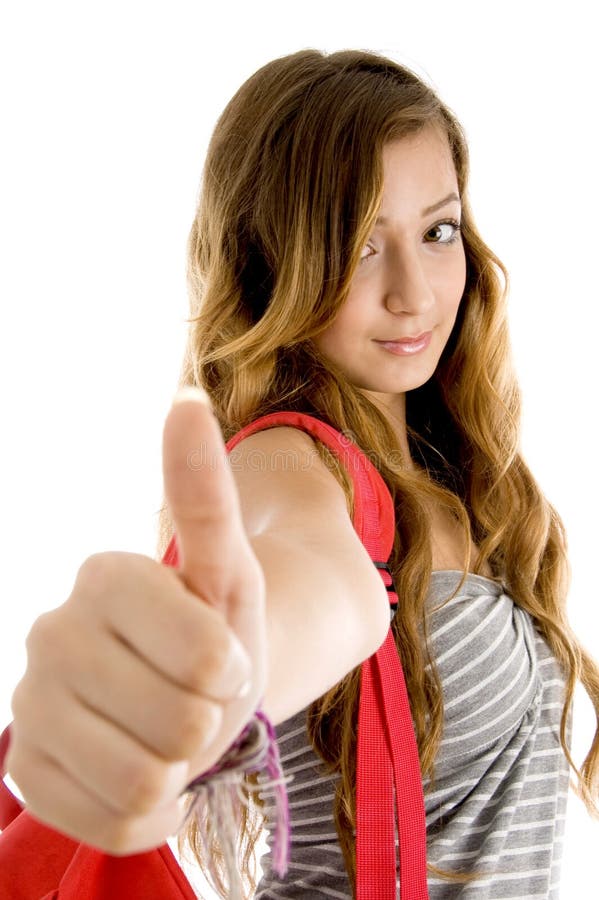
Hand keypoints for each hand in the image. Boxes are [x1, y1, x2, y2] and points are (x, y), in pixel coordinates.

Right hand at [6, 386, 266, 853]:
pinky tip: (142, 769)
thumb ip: (203, 493)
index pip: (203, 653)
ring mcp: (32, 707)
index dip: (230, 666)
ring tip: (170, 733)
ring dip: (182, 765)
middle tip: (196, 698)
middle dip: (210, 719)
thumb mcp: (228, 569)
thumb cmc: (216, 631)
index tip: (221, 655)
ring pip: (146, 779)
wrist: (189, 695)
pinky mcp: (27, 772)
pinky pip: (115, 821)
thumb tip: (185, 400)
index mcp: (102, 576)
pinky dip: (151, 808)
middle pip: (179, 722)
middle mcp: (50, 633)